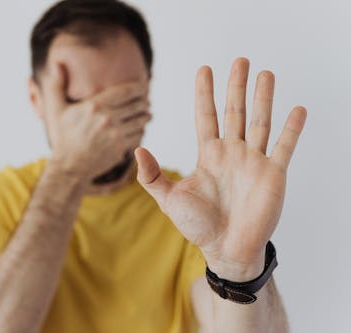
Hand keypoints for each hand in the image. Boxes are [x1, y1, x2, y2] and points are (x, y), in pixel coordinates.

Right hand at [42, 62, 151, 179]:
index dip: (138, 87)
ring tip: (147, 113)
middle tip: (146, 101)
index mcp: (94, 105)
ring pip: (140, 120)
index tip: (143, 86)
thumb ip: (56, 85)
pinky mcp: (121, 148)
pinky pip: (138, 135)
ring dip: (146, 116)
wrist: (69, 166)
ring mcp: (115, 134)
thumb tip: (56, 64)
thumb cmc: (64, 136)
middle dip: (144, 102)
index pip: (125, 91)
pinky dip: (141, 130)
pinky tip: (140, 128)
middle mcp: (107, 118)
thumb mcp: (57, 110)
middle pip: (136, 105)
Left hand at [135, 58, 306, 280]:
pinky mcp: (273, 174)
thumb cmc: (197, 226)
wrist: (225, 250)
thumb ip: (152, 176)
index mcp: (209, 155)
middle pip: (235, 112)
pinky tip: (297, 109)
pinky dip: (291, 129)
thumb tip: (137, 150)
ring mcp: (253, 162)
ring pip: (260, 122)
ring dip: (263, 98)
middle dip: (236, 86)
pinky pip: (284, 147)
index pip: (206, 116)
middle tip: (240, 60)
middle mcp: (232, 153)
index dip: (204, 94)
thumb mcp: (169, 199)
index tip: (204, 69)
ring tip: (265, 74)